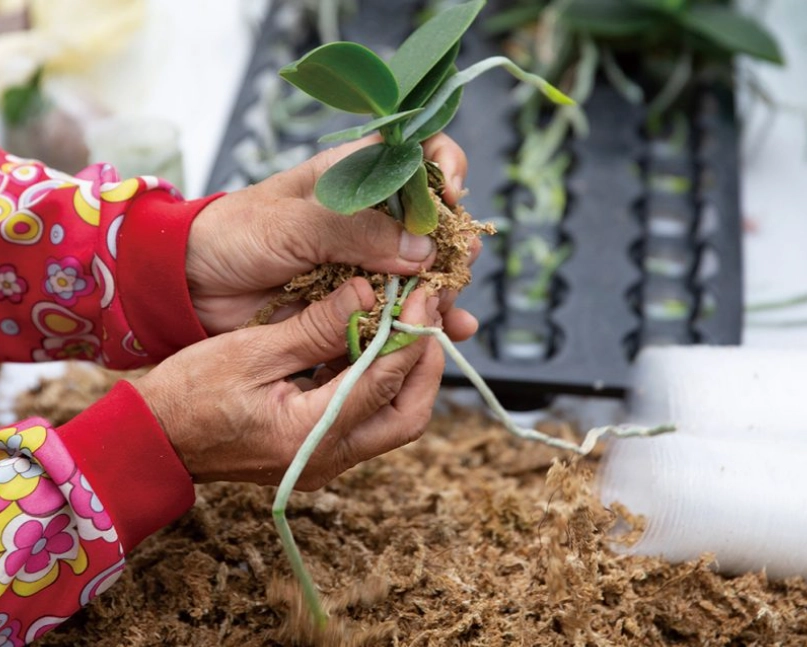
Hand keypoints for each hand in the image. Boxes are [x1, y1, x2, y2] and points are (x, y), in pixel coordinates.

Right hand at [131, 278, 442, 488]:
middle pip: (407, 417)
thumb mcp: (251, 351)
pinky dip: (379, 383)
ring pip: (393, 421)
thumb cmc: (190, 394)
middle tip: (425, 318)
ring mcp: (323, 461)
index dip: (409, 336)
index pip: (383, 383)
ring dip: (406, 374)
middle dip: (424, 365)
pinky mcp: (317, 453)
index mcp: (307, 435)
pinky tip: (372, 344)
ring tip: (407, 325)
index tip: (422, 296)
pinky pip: (367, 420)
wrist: (155, 439)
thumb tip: (367, 294)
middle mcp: (325, 459)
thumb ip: (314, 327)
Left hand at [186, 133, 479, 339]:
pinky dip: (425, 321)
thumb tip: (421, 248)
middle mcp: (369, 216)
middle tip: (455, 265)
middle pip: (432, 221)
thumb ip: (355, 231)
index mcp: (355, 176)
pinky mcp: (358, 301)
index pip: (416, 155)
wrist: (193, 287)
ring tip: (448, 308)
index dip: (442, 168)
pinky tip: (448, 332)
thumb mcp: (292, 223)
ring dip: (444, 288)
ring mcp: (367, 260)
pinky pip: (400, 309)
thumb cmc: (233, 236)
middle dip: (451, 242)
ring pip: (423, 270)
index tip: (450, 196)